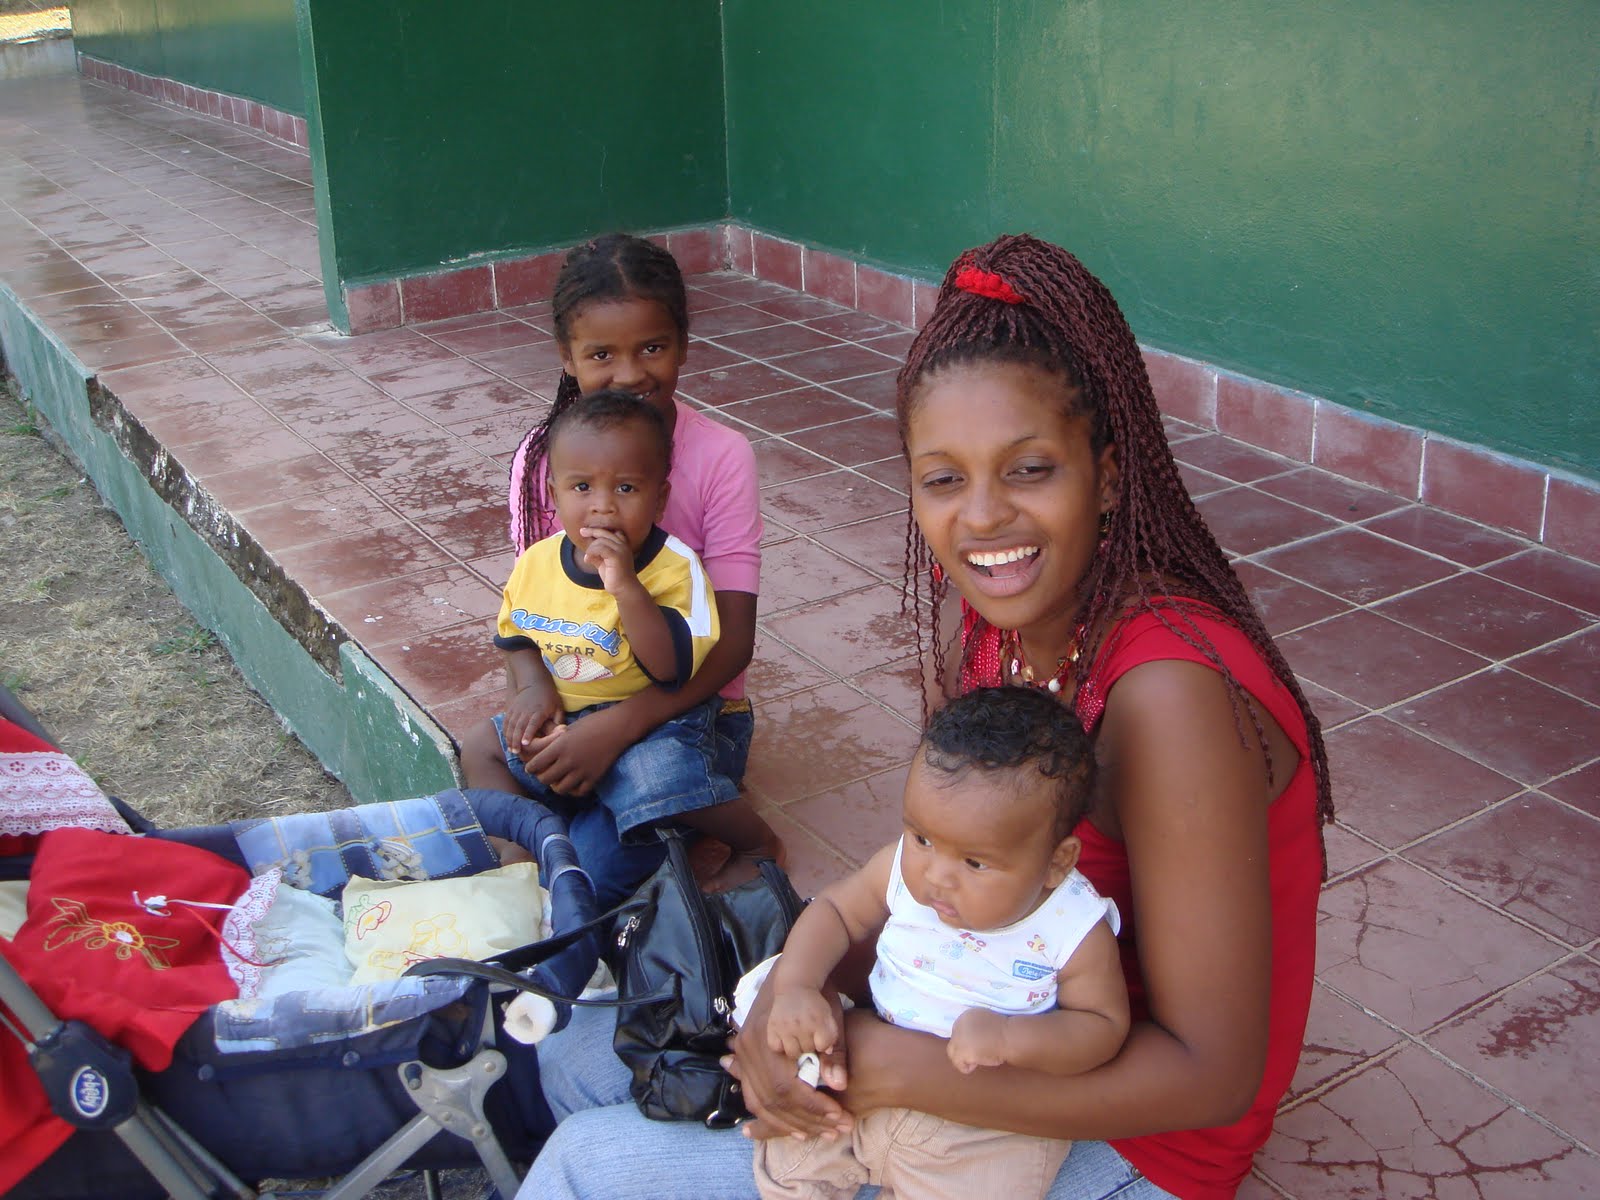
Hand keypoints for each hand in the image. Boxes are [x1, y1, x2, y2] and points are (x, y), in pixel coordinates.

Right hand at [503, 685, 561, 755]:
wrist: (534, 681)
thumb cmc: (549, 696)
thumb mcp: (558, 707)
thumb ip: (559, 721)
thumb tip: (561, 734)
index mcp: (539, 711)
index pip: (532, 723)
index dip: (528, 733)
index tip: (525, 744)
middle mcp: (526, 710)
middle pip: (519, 726)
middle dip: (516, 740)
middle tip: (516, 752)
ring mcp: (517, 709)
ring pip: (511, 725)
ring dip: (510, 738)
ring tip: (511, 749)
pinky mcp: (511, 709)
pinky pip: (506, 722)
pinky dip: (506, 732)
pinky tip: (507, 741)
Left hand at [521, 702, 634, 794]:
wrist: (617, 727)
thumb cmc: (592, 724)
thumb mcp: (569, 730)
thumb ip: (555, 744)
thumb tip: (541, 757)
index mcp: (559, 746)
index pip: (535, 765)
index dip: (530, 768)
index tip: (532, 768)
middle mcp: (568, 760)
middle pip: (544, 779)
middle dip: (542, 777)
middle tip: (545, 773)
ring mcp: (582, 771)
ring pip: (560, 789)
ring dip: (556, 785)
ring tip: (558, 780)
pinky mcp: (594, 777)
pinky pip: (578, 792)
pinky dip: (573, 790)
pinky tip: (573, 783)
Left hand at [580, 527, 639, 595]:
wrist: (624, 589)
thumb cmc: (614, 577)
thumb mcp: (604, 563)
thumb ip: (598, 554)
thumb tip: (588, 550)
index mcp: (622, 546)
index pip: (610, 532)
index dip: (598, 530)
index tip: (586, 531)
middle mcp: (623, 546)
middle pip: (605, 533)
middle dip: (592, 531)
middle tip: (582, 532)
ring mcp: (621, 550)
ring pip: (601, 541)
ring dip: (591, 548)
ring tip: (588, 558)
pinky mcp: (616, 556)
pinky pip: (600, 548)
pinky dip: (591, 552)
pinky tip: (587, 559)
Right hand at [722, 969, 850, 1141]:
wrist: (795, 971)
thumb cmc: (816, 996)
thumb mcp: (831, 1021)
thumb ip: (835, 1052)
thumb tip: (839, 1084)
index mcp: (768, 1039)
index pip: (788, 1088)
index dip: (814, 1108)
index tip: (840, 1117)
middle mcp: (749, 1047)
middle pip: (773, 1100)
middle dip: (807, 1120)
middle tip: (837, 1129)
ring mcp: (744, 1052)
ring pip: (761, 1102)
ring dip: (790, 1123)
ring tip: (819, 1133)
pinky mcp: (746, 1056)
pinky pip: (753, 1095)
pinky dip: (772, 1115)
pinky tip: (791, 1127)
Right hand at [766, 988, 839, 1059]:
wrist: (795, 987)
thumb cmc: (814, 1004)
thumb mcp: (828, 1015)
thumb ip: (831, 1034)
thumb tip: (828, 1051)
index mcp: (818, 1021)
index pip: (823, 1046)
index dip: (822, 1044)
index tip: (819, 1037)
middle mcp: (801, 1025)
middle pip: (807, 1050)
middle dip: (809, 1045)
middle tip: (807, 1035)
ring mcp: (785, 1027)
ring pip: (792, 1053)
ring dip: (796, 1048)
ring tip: (797, 1039)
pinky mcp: (772, 1027)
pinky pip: (776, 1047)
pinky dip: (780, 1046)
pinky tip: (785, 1038)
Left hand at [947, 1007, 1008, 1073]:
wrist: (1008, 1036)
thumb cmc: (1003, 1030)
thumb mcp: (986, 1022)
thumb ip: (976, 1027)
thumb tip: (973, 1039)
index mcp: (966, 1015)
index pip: (959, 1030)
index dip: (967, 1039)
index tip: (976, 1045)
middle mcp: (958, 1024)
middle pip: (954, 1040)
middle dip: (962, 1048)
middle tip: (974, 1055)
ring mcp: (958, 1038)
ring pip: (952, 1052)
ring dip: (962, 1057)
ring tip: (975, 1061)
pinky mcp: (961, 1051)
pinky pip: (958, 1062)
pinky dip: (965, 1066)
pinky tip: (974, 1066)